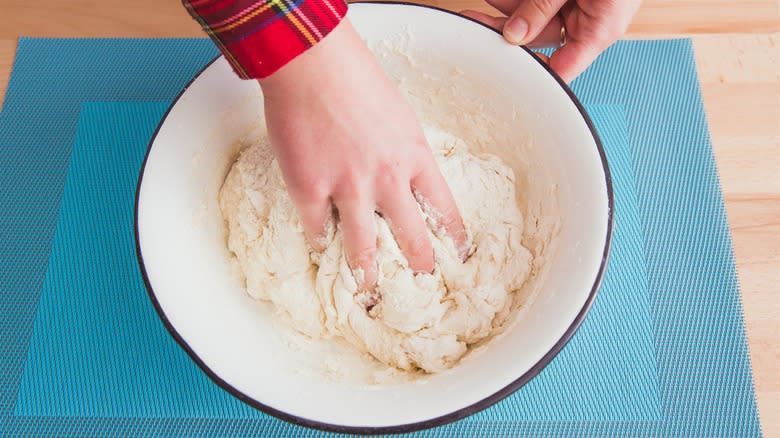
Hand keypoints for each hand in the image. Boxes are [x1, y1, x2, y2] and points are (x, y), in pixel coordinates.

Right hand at [259, 19, 466, 288]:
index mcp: (416, 157)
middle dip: (421, 268)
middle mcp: (389, 180)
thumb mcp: (399, 115)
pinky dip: (320, 242)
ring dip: (368, 275)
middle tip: (424, 287)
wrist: (313, 64)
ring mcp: (349, 188)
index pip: (446, 209)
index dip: (454, 237)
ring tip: (369, 293)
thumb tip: (400, 174)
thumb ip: (403, 149)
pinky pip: (318, 230)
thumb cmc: (357, 79)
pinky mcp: (311, 189)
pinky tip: (321, 249)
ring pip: (364, 249)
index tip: (460, 256)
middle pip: (412, 238)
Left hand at [462, 0, 640, 81]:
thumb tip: (513, 34)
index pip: (560, 70)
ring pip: (534, 15)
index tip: (500, 70)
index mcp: (599, 31)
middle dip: (506, 27)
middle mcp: (588, 22)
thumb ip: (543, 6)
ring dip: (508, 6)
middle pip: (538, 37)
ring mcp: (578, 5)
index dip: (531, 74)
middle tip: (475, 22)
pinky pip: (540, 0)